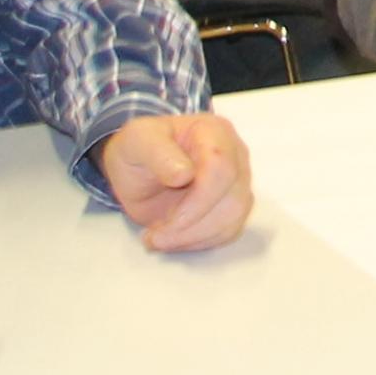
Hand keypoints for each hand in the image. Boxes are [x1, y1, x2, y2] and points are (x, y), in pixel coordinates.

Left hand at [98, 112, 254, 251]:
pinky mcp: (234, 206)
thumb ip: (158, 152)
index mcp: (214, 132)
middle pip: (233, 198)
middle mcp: (235, 155)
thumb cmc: (140, 150)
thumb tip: (185, 174)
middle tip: (156, 237)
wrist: (140, 168)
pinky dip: (199, 242)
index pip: (221, 168)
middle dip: (193, 225)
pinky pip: (229, 231)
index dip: (199, 200)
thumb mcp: (137, 141)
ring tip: (160, 238)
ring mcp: (238, 182)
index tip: (167, 220)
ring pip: (234, 218)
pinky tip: (174, 238)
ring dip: (195, 237)